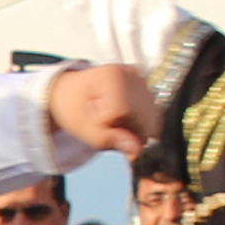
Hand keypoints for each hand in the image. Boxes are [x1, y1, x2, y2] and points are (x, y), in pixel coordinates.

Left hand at [38, 62, 157, 164]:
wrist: (72, 92)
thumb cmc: (74, 107)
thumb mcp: (81, 127)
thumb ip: (107, 139)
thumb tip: (137, 150)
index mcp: (113, 75)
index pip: (122, 113)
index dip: (108, 124)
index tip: (93, 117)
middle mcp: (133, 74)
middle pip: (142, 119)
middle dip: (124, 130)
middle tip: (102, 120)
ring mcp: (144, 82)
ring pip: (151, 122)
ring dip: (131, 129)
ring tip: (111, 117)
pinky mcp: (149, 90)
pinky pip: (152, 120)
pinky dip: (137, 124)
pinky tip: (121, 116)